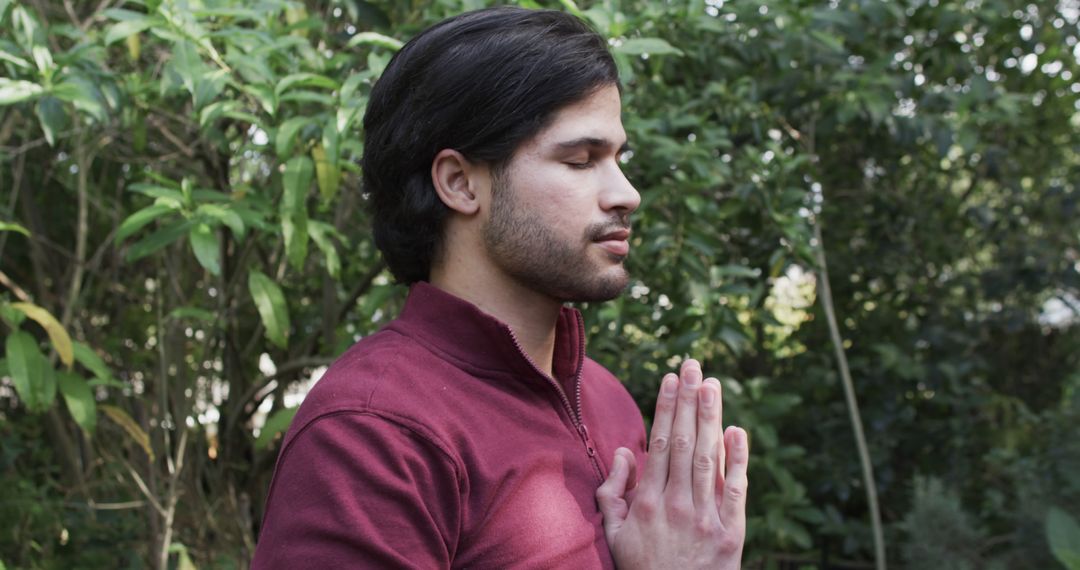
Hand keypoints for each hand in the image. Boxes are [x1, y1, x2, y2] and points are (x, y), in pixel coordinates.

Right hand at [596, 359, 748, 568]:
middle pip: (685, 442)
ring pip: (710, 458)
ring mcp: (706, 518)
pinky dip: (739, 459)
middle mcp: (676, 505)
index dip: (666, 408)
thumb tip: (624, 452)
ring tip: (713, 385)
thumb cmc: (642, 568)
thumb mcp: (613, 534)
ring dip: (711, 417)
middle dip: (689, 400)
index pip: (660, 444)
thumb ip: (612, 492)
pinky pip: (736, 489)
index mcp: (646, 502)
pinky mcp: (731, 533)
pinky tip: (737, 430)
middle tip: (694, 366)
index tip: (671, 379)